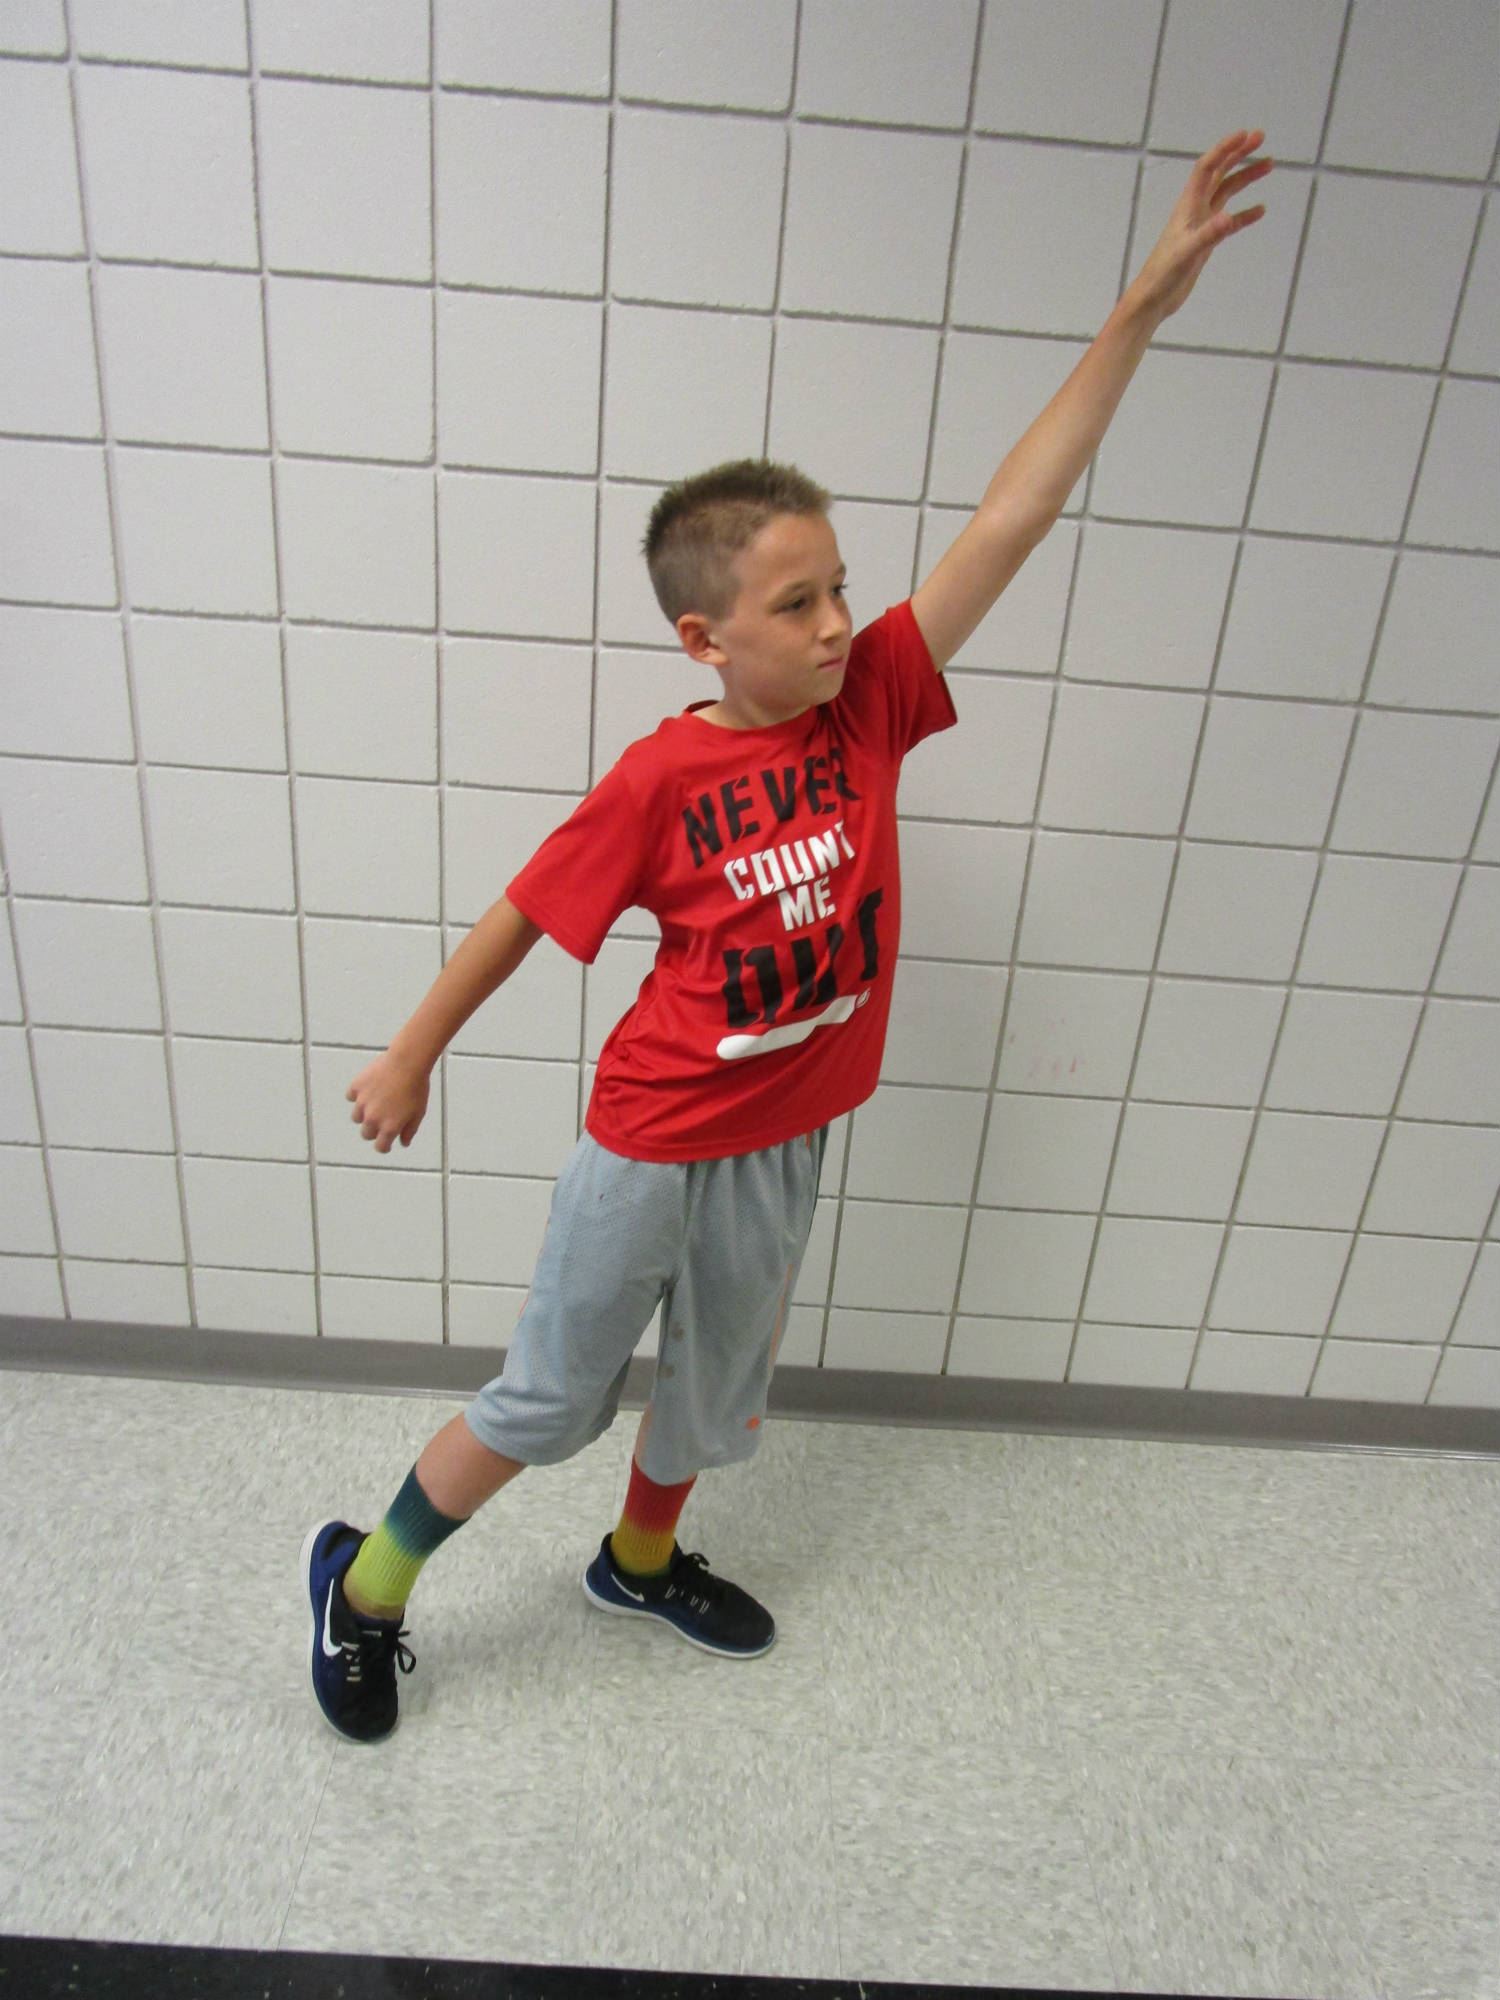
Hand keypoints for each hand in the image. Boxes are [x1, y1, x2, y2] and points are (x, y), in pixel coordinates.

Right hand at [347, 1050, 430, 1151]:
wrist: (407, 1062)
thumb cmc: (417, 1087)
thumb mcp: (418, 1113)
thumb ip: (409, 1130)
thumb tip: (403, 1143)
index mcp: (389, 1128)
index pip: (380, 1147)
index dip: (384, 1146)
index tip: (386, 1143)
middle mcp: (373, 1118)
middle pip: (366, 1134)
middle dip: (373, 1130)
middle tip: (382, 1120)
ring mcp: (362, 1103)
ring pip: (356, 1117)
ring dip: (364, 1114)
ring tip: (375, 1103)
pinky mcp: (356, 1087)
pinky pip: (351, 1096)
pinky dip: (357, 1095)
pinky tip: (368, 1090)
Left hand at [1130, 129, 1271, 321]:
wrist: (1155, 298)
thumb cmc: (1164, 274)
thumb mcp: (1188, 252)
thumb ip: (1209, 234)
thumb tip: (1228, 218)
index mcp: (1188, 205)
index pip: (1207, 167)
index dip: (1225, 148)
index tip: (1246, 135)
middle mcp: (1195, 209)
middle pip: (1219, 173)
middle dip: (1239, 154)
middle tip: (1262, 138)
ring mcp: (1201, 224)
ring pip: (1226, 193)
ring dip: (1246, 178)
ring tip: (1268, 166)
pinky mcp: (1206, 241)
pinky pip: (1230, 222)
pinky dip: (1245, 214)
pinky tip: (1260, 210)